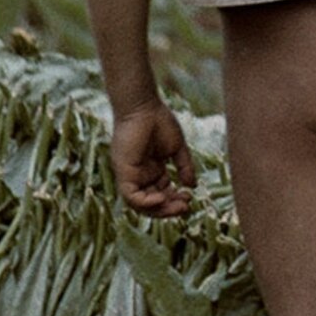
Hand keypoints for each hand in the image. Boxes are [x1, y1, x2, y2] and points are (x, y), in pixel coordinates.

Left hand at [112, 103, 196, 218]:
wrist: (144, 106)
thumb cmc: (159, 121)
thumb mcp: (176, 149)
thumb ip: (183, 167)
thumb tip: (192, 186)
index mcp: (150, 170)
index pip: (161, 193)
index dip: (174, 200)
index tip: (190, 198)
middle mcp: (139, 176)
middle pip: (151, 203)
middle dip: (169, 208)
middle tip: (186, 207)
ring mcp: (130, 175)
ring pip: (140, 204)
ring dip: (159, 209)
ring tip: (178, 205)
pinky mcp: (123, 172)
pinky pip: (131, 196)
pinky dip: (146, 203)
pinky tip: (162, 198)